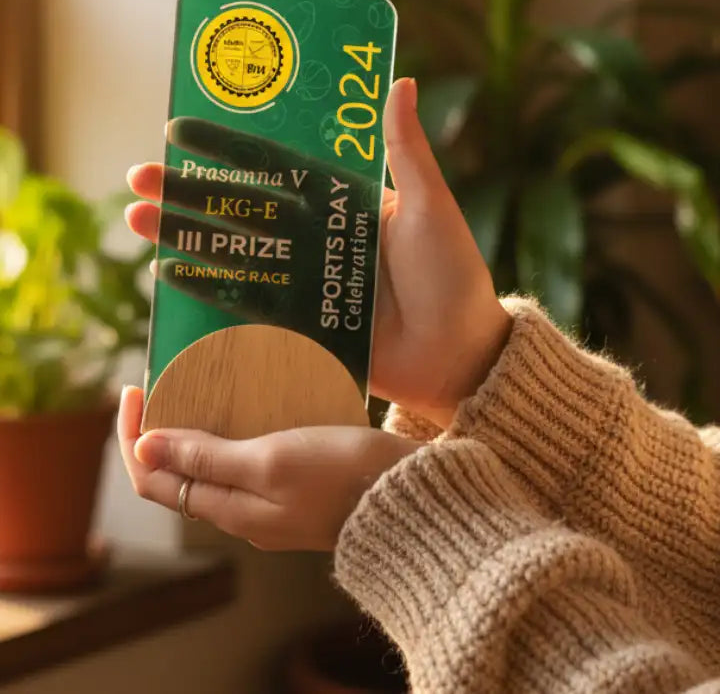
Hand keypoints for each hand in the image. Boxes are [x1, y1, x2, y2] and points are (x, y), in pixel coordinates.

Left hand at [118, 385, 419, 551]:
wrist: (408, 500)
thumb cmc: (342, 475)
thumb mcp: (270, 461)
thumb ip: (209, 458)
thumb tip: (144, 449)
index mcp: (231, 510)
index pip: (153, 480)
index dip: (132, 438)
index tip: (133, 389)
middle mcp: (245, 514)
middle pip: (178, 477)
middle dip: (158, 433)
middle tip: (159, 383)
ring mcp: (273, 506)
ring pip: (212, 471)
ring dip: (194, 434)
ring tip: (196, 390)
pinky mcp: (299, 492)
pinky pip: (246, 467)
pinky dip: (230, 437)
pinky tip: (246, 409)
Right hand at [127, 78, 510, 426]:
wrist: (460, 353)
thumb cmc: (454, 273)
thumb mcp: (429, 205)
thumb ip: (406, 150)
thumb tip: (402, 80)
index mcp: (341, 199)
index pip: (271, 165)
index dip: (224, 147)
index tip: (177, 130)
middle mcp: (315, 234)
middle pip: (238, 207)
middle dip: (187, 192)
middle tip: (136, 179)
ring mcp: (304, 278)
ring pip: (232, 249)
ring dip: (183, 235)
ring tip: (134, 220)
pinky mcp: (301, 323)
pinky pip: (245, 300)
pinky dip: (207, 286)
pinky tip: (168, 272)